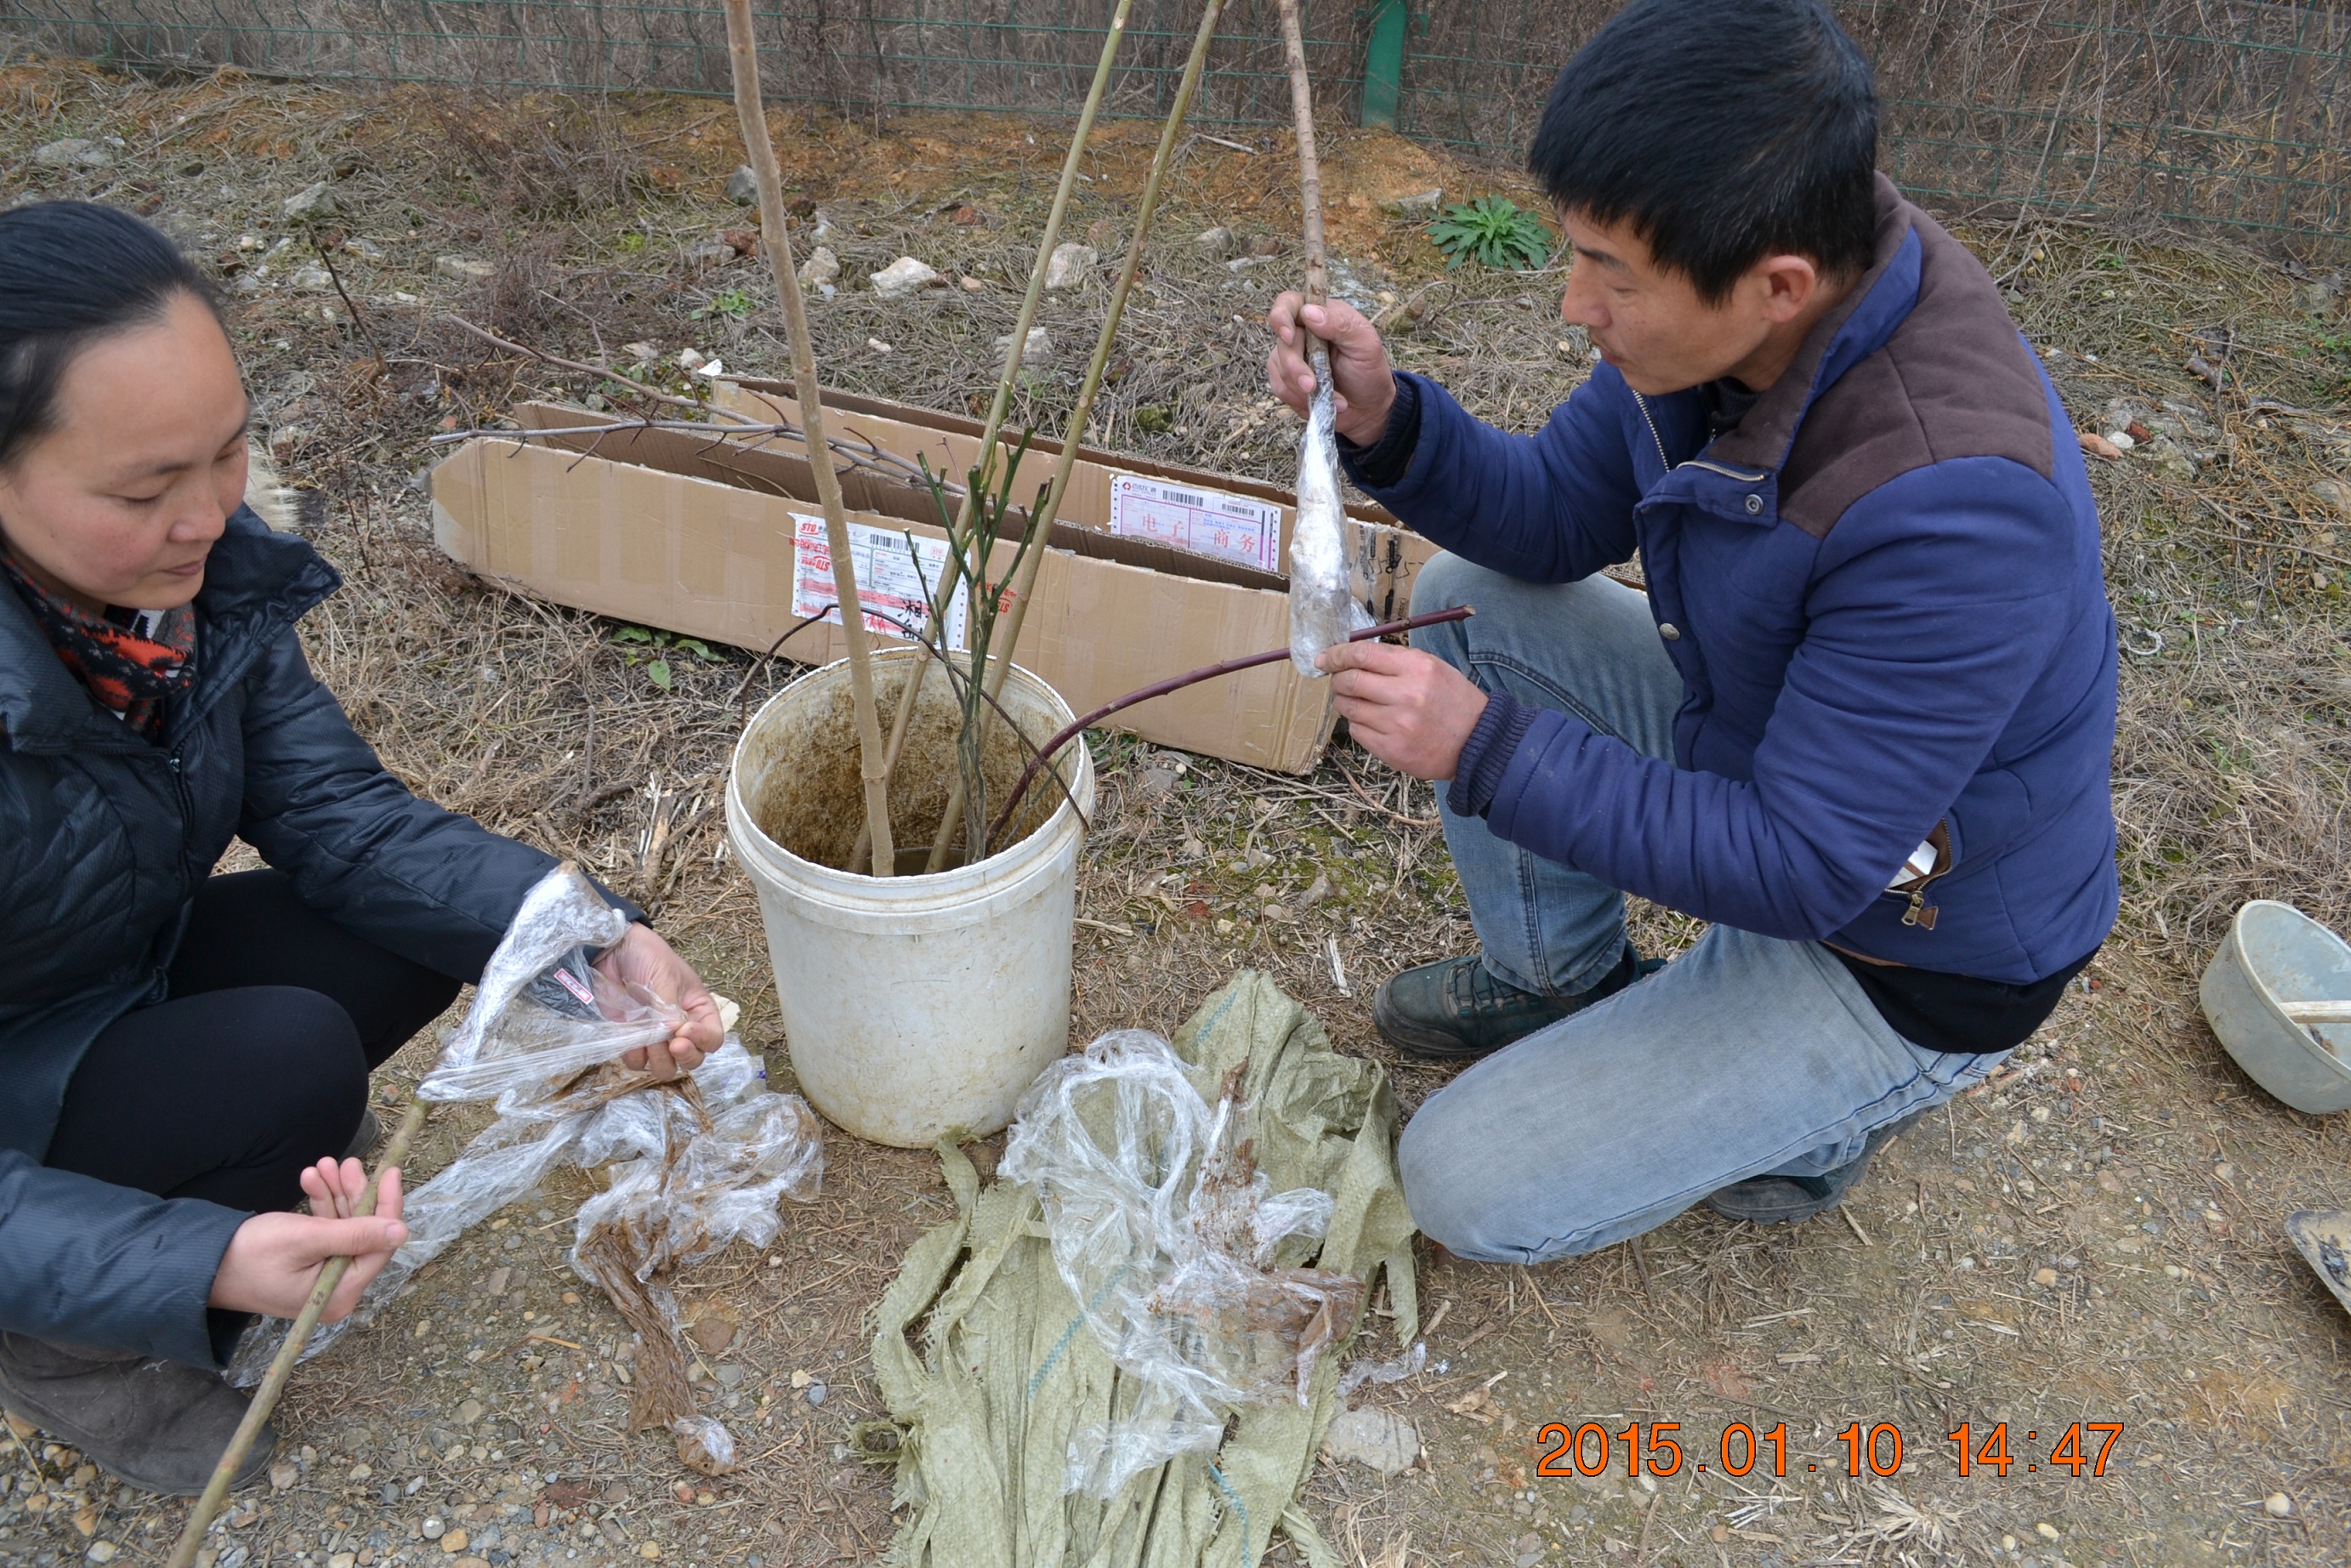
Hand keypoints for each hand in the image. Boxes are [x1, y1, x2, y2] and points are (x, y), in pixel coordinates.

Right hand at [209, 1157, 407, 1321]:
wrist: (203, 1266)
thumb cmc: (249, 1255)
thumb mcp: (306, 1239)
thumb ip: (355, 1235)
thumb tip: (401, 1231)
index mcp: (340, 1293)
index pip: (380, 1246)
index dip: (387, 1207)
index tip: (391, 1173)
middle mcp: (336, 1290)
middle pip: (363, 1234)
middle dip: (355, 1195)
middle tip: (347, 1163)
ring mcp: (322, 1278)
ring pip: (344, 1227)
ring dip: (335, 1194)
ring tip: (322, 1165)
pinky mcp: (309, 1266)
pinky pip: (325, 1232)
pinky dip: (320, 1206)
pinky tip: (310, 1180)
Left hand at [596, 922, 721, 1078]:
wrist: (613, 949)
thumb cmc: (648, 956)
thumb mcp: (665, 978)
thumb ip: (669, 1009)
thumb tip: (674, 1033)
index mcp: (698, 1009)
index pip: (713, 1038)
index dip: (702, 1040)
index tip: (684, 1029)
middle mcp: (681, 1028)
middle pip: (692, 1059)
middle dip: (684, 1056)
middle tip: (672, 1043)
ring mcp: (655, 1036)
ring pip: (665, 1067)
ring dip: (660, 1060)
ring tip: (649, 1041)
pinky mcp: (631, 1039)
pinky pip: (637, 1062)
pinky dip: (635, 1057)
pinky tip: (631, 1041)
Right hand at [1265, 292, 1397, 446]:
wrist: (1367, 406)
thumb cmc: (1368, 369)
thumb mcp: (1365, 343)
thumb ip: (1340, 324)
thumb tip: (1308, 312)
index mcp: (1320, 314)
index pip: (1288, 303)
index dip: (1281, 316)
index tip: (1288, 337)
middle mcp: (1301, 332)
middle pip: (1282, 342)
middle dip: (1295, 367)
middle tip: (1312, 386)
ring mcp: (1291, 356)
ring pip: (1279, 368)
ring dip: (1301, 388)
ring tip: (1330, 397)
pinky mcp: (1286, 379)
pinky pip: (1280, 387)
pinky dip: (1299, 399)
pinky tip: (1319, 401)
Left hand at [1316, 641, 1488, 780]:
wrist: (1478, 742)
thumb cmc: (1453, 702)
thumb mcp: (1433, 668)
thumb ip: (1395, 661)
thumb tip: (1353, 656)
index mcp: (1417, 668)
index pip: (1362, 655)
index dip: (1337, 655)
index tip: (1324, 658)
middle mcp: (1405, 695)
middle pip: (1349, 681)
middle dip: (1337, 679)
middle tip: (1338, 680)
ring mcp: (1397, 725)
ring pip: (1348, 707)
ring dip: (1345, 702)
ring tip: (1359, 701)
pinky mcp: (1391, 750)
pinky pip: (1357, 731)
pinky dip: (1358, 723)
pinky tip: (1373, 721)